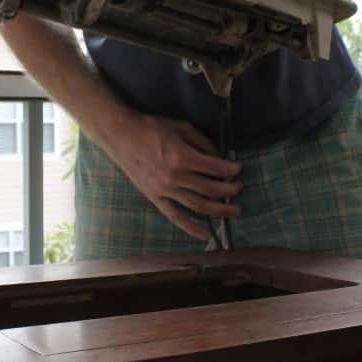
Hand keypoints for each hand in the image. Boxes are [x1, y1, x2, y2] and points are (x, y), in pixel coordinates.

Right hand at [105, 113, 242, 239]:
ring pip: (198, 205)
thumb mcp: (182, 127)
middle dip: (230, 190)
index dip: (231, 169)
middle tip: (240, 188)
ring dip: (219, 210)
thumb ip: (203, 142)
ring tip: (235, 211)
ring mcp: (164, 190)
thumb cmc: (151, 128)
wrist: (121, 136)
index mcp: (182, 157)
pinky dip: (191, 227)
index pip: (216, 168)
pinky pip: (175, 216)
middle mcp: (175, 177)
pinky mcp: (155, 197)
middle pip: (211, 189)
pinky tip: (205, 234)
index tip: (239, 169)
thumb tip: (219, 158)